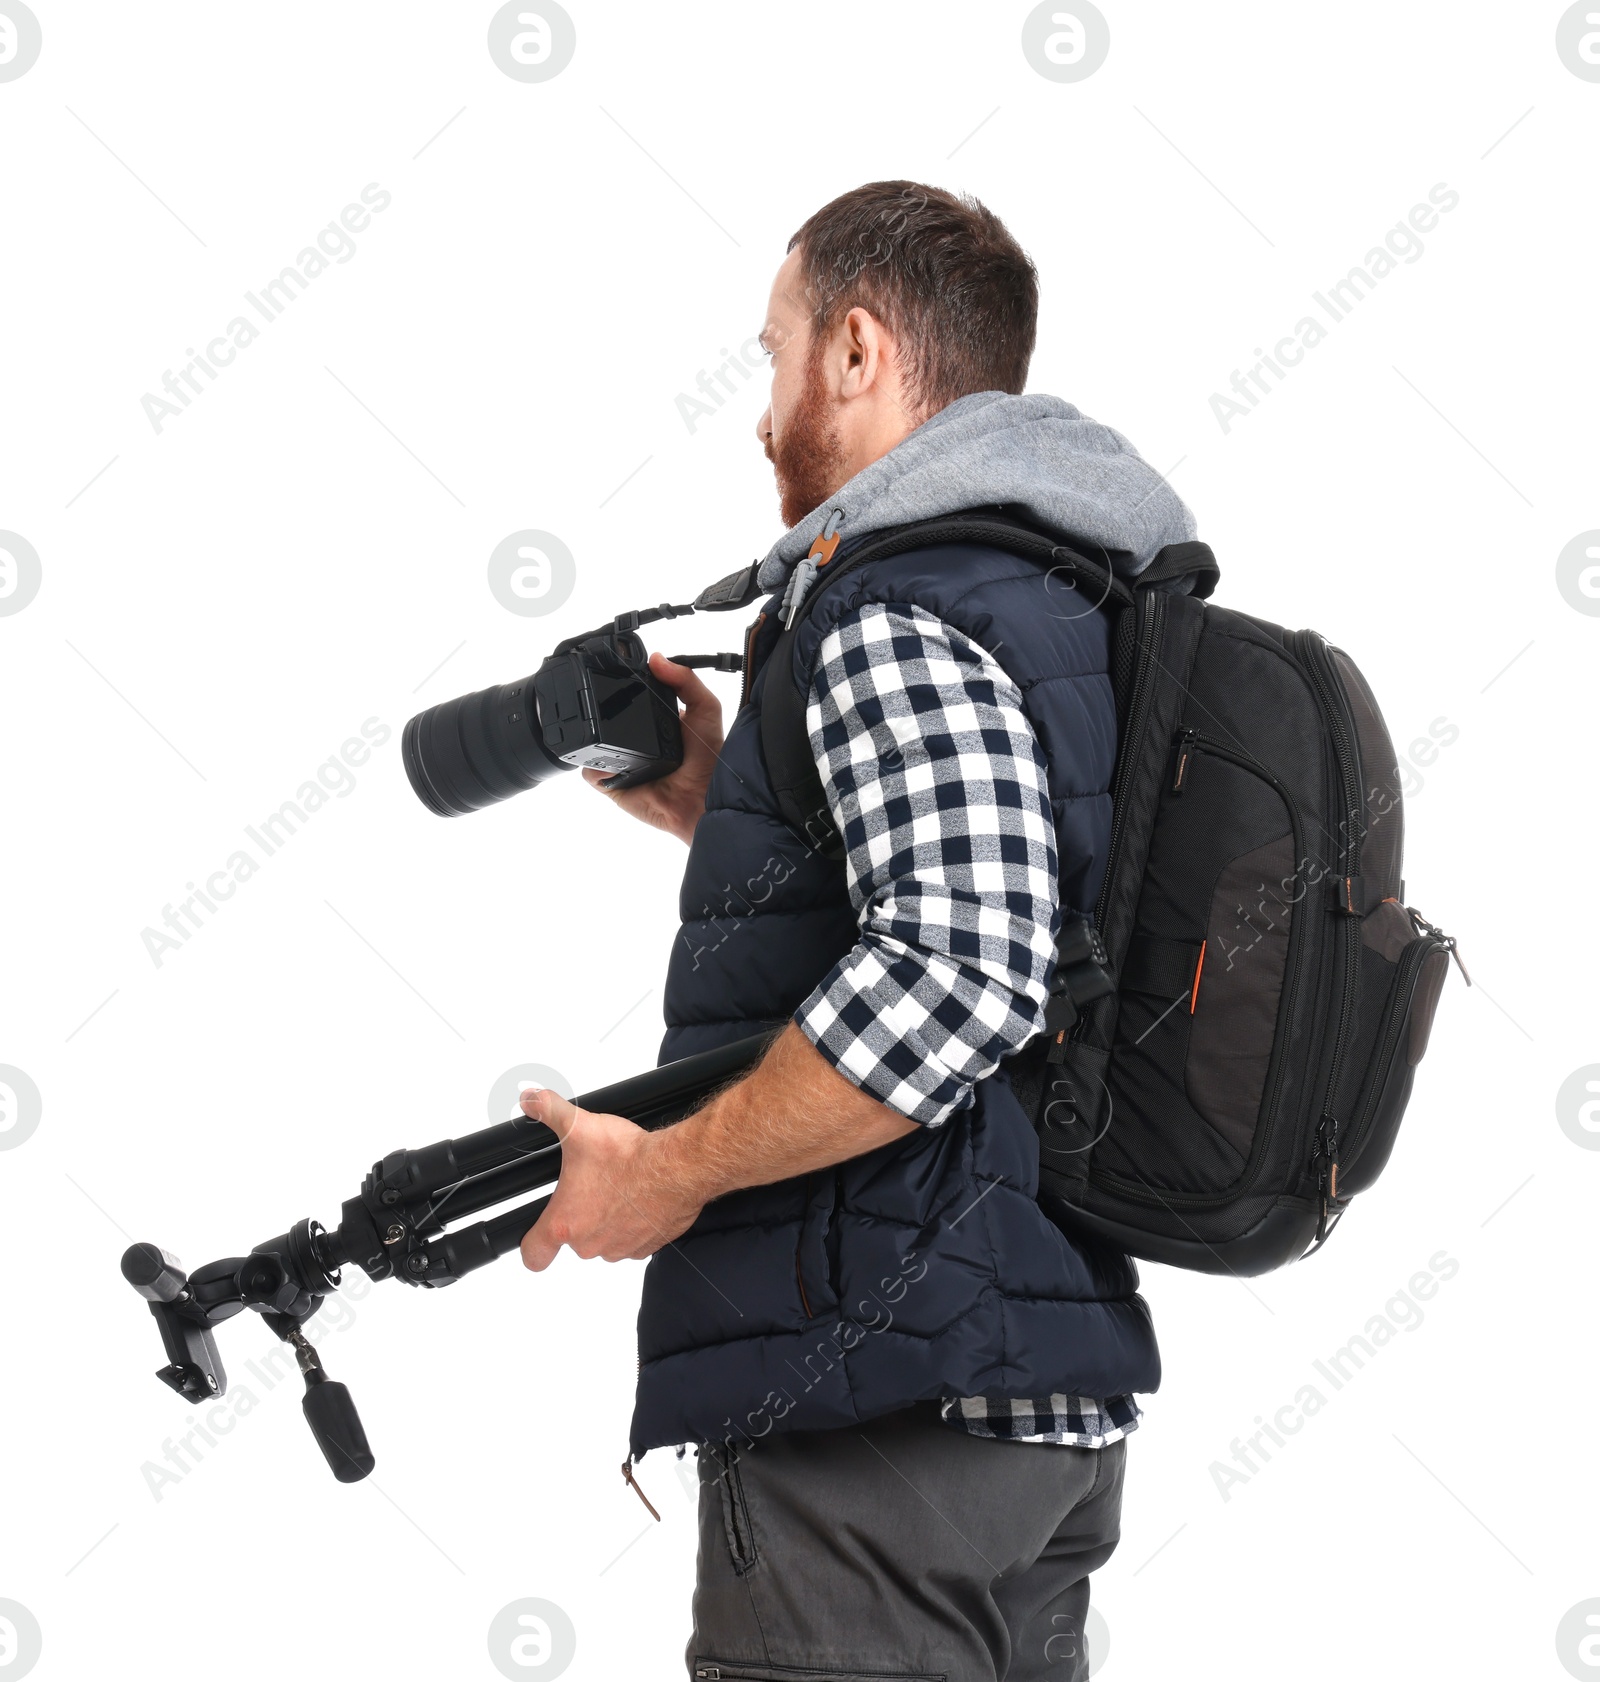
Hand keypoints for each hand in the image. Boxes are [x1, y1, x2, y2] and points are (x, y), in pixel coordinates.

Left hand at [518, 1088, 707, 1270]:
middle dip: (582, 1215)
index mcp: (565, 1223)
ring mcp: (620, 1249)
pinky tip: (640, 1198)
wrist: (677, 1169)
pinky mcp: (647, 1248)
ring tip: (619, 1189)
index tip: (538, 1236)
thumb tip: (531, 1100)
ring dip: (609, 1221)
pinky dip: (635, 1224)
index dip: (532, 1246)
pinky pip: (633, 1242)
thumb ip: (550, 1111)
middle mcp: (590, 1244)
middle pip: (574, 1240)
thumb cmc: (630, 1158)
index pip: (533, 1255)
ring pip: (605, 1240)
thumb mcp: (580, 1127)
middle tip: (594, 1186)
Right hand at [583, 652, 723, 844]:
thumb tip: (657, 658)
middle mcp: (636, 740)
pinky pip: (591, 772)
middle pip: (606, 720)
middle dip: (600, 712)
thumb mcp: (705, 709)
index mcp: (655, 721)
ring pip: (593, 743)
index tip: (614, 677)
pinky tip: (612, 766)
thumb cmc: (709, 758)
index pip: (630, 699)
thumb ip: (686, 680)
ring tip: (612, 741)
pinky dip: (595, 766)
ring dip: (595, 739)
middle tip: (603, 707)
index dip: (622, 688)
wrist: (701, 801)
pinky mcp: (612, 785)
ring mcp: (621, 762)